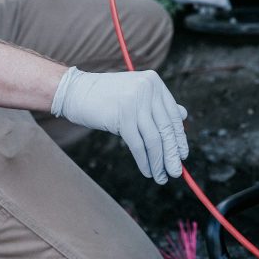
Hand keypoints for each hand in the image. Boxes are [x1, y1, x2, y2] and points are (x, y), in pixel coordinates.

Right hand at [51, 67, 188, 183]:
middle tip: (176, 172)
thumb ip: (159, 104)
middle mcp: (148, 89)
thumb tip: (184, 115)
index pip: (173, 115)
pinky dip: (144, 161)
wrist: (75, 91)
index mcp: (154, 82)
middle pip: (166, 128)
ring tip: (161, 177)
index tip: (183, 155)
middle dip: (172, 154)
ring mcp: (135, 102)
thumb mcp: (136, 95)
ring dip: (158, 162)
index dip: (179, 138)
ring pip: (153, 139)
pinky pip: (138, 144)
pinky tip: (147, 171)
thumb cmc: (106, 96)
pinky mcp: (123, 116)